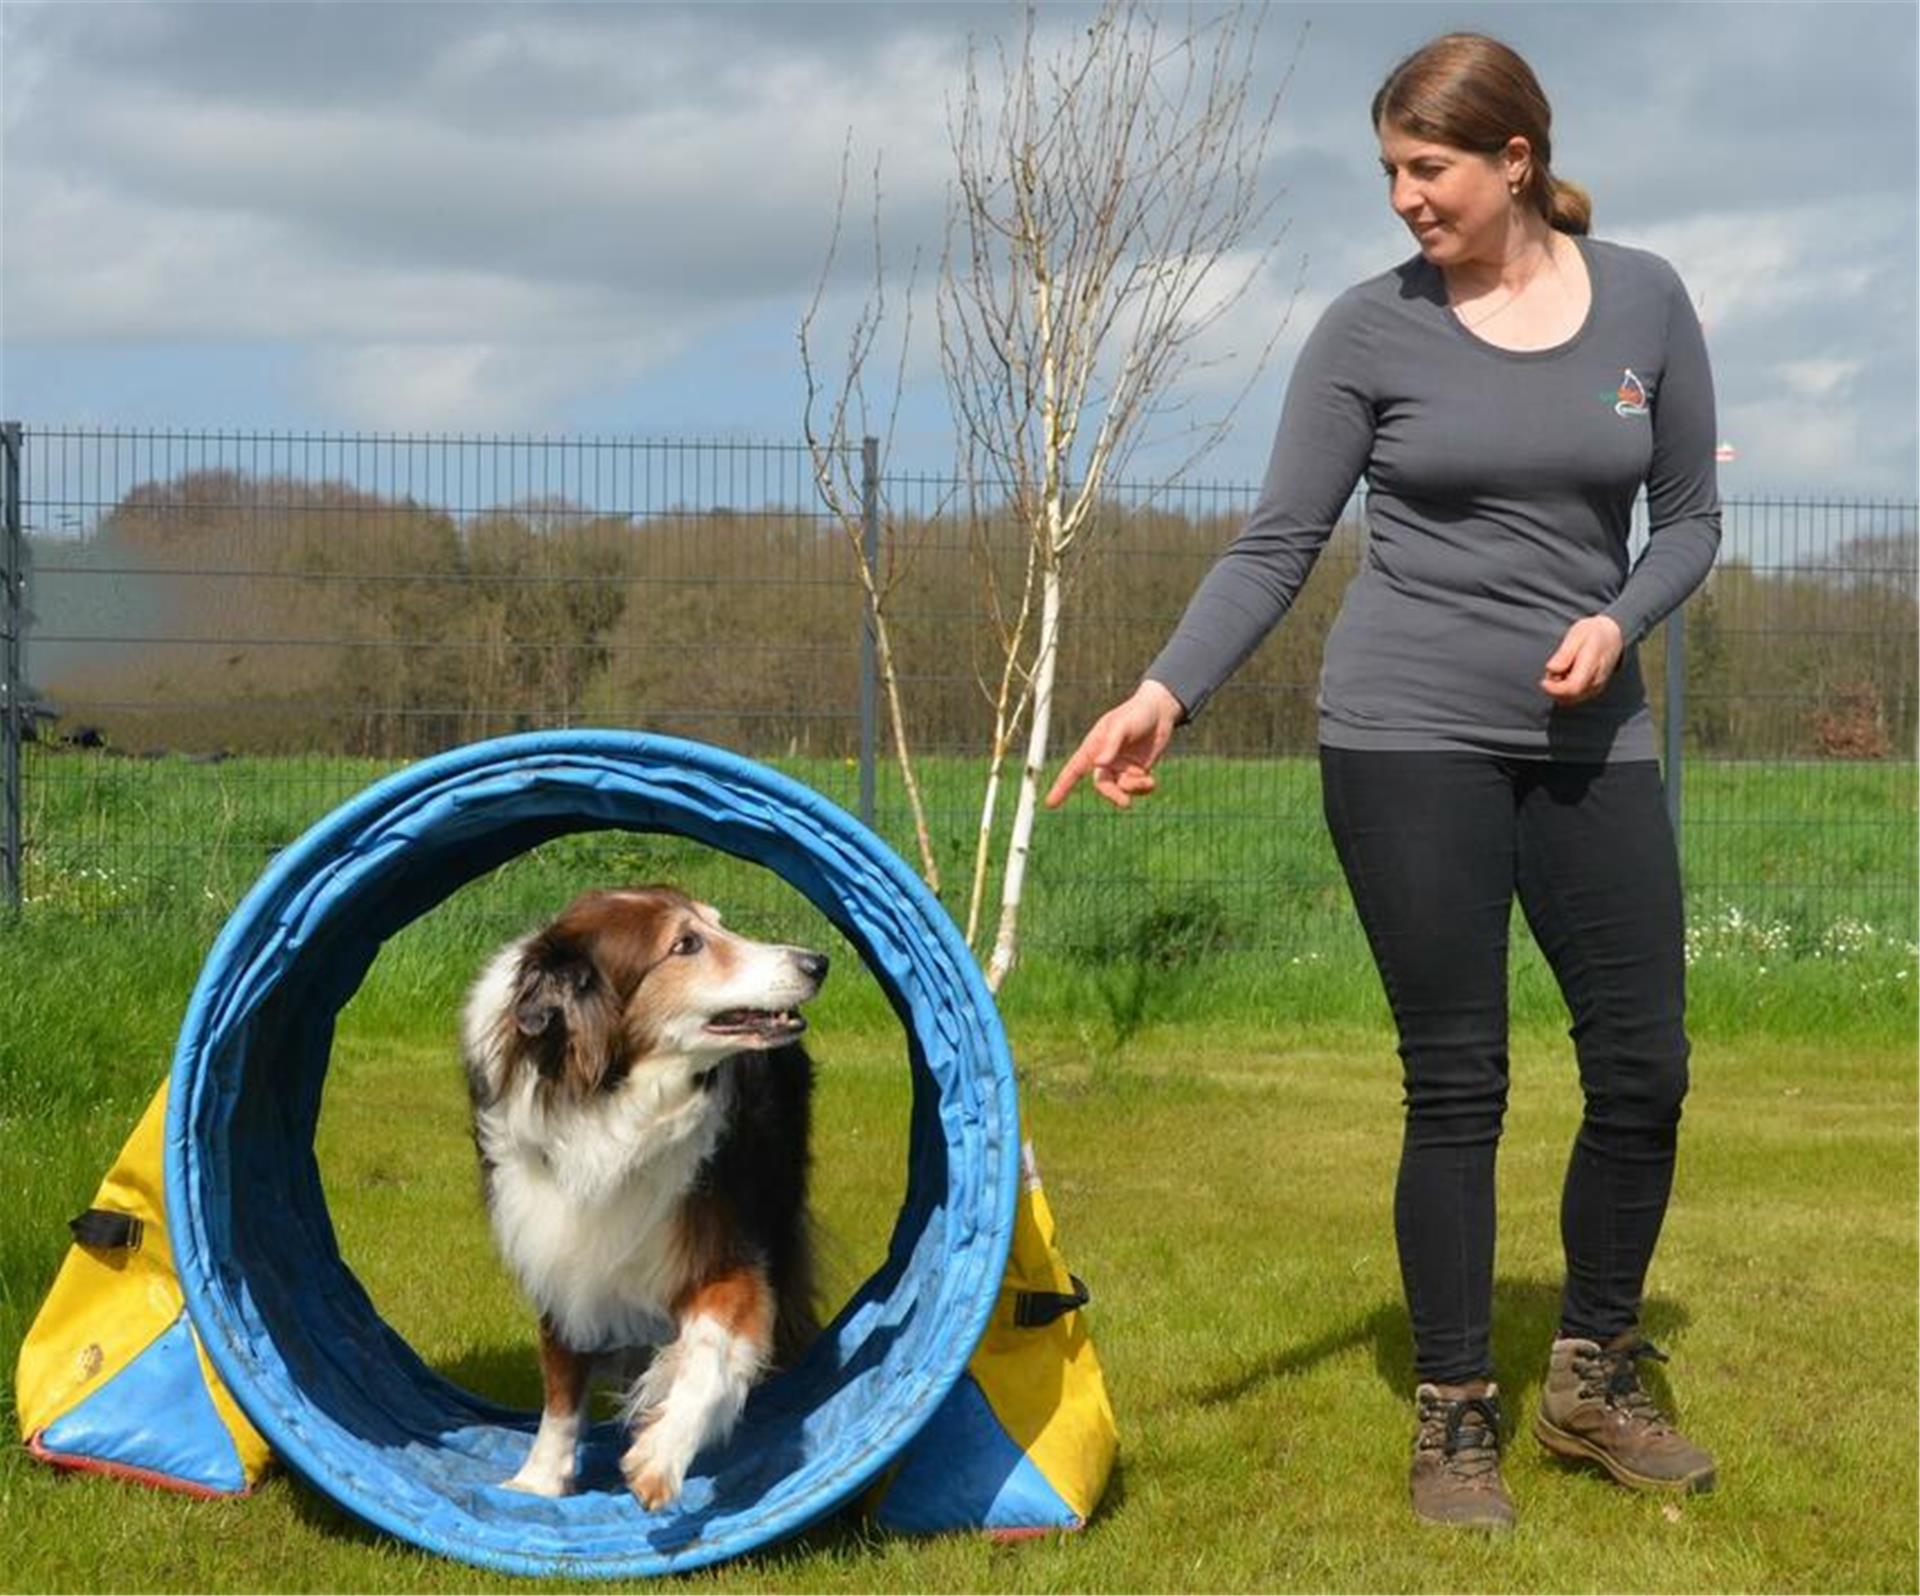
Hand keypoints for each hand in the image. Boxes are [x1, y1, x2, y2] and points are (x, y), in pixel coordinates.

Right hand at [1044, 680, 1184, 810]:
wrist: (1160, 710)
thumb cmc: (1136, 713)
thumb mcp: (1121, 726)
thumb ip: (1111, 745)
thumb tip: (1099, 764)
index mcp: (1093, 748)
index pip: (1073, 770)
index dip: (1061, 787)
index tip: (1049, 804)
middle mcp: (1105, 761)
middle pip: (1102, 785)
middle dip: (1113, 795)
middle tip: (1126, 804)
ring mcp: (1121, 767)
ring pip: (1122, 789)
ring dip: (1134, 788)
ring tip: (1148, 781)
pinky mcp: (1137, 772)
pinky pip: (1137, 789)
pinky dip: (1144, 789)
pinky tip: (1152, 782)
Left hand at [1541, 615, 1624, 705]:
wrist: (1612, 635)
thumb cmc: (1591, 633)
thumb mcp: (1576, 635)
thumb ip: (1565, 653)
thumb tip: (1551, 669)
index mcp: (1592, 664)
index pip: (1573, 687)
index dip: (1555, 689)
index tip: (1543, 681)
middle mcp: (1597, 679)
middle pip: (1570, 696)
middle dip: (1554, 687)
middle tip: (1553, 668)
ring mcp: (1597, 687)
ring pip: (1571, 699)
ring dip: (1558, 689)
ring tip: (1561, 668)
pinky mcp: (1594, 690)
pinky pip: (1575, 697)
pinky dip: (1564, 690)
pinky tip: (1566, 674)